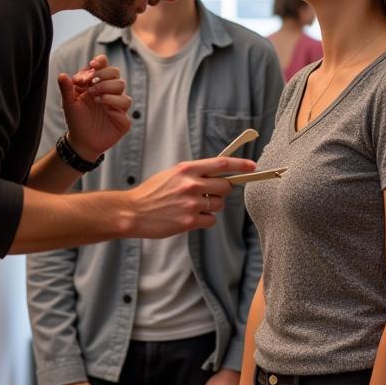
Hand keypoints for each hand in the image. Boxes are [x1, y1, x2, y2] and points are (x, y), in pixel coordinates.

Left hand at [59, 54, 131, 159]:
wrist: (81, 142)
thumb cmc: (76, 120)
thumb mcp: (68, 103)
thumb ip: (66, 89)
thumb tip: (62, 75)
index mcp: (96, 84)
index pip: (104, 65)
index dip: (101, 62)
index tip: (92, 64)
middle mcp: (109, 91)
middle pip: (115, 72)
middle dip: (103, 74)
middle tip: (90, 83)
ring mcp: (117, 103)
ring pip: (121, 85)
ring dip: (106, 86)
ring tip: (93, 95)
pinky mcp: (123, 116)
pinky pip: (124, 102)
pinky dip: (113, 100)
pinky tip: (102, 104)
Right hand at [127, 156, 254, 238]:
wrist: (132, 212)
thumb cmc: (151, 193)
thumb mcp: (172, 174)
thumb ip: (193, 173)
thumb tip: (217, 174)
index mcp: (187, 169)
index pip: (222, 163)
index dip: (241, 164)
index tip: (252, 166)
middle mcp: (191, 184)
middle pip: (226, 186)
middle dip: (223, 191)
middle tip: (212, 194)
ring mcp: (191, 203)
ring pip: (219, 205)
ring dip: (212, 206)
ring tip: (193, 207)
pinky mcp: (189, 221)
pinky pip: (211, 220)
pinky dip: (204, 220)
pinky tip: (190, 218)